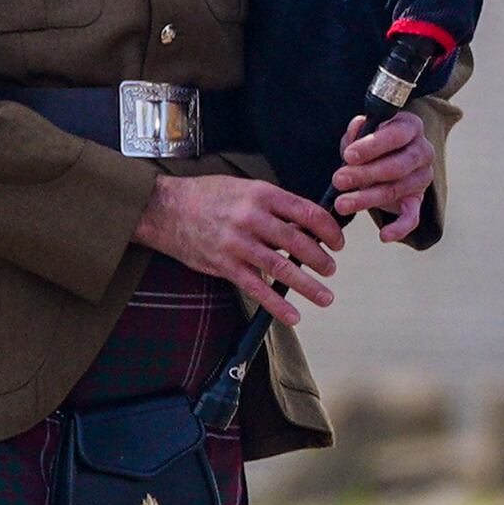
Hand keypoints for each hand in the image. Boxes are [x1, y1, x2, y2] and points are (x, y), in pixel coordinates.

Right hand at [137, 173, 342, 321]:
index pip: (308, 213)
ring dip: (308, 285)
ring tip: (325, 297)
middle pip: (299, 242)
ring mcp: (238, 243)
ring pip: (282, 267)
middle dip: (321, 260)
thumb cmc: (208, 196)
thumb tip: (306, 227)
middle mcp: (252, 217)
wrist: (165, 209)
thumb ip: (274, 206)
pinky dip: (277, 304)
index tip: (338, 242)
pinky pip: (256, 288)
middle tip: (332, 270)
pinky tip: (293, 315)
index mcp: (262, 194)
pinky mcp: (224, 264)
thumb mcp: (245, 189)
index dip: (330, 230)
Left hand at [330, 110, 435, 237]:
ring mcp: (422, 177)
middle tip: (339, 180)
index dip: (372, 146)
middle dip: (366, 174)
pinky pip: (412, 217)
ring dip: (367, 199)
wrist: (385, 159)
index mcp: (411, 127)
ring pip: (396, 190)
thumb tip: (355, 131)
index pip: (396, 135)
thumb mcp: (362, 131)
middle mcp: (423, 151)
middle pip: (398, 166)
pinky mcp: (418, 201)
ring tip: (342, 204)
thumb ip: (358, 130)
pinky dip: (399, 228)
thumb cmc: (371, 143)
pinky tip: (384, 236)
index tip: (348, 156)